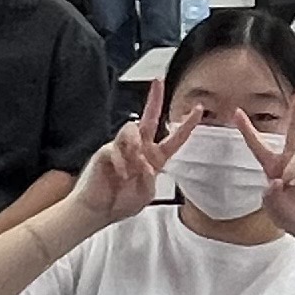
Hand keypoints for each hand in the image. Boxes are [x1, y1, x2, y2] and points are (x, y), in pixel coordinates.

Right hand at [72, 80, 187, 225]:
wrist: (97, 211)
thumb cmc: (121, 203)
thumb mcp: (145, 194)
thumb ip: (150, 179)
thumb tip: (145, 164)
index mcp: (154, 158)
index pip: (173, 138)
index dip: (186, 124)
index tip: (197, 109)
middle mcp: (138, 149)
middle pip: (148, 118)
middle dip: (154, 99)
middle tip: (158, 84)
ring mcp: (121, 148)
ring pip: (131, 130)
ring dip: (134, 149)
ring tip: (132, 168)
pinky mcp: (105, 151)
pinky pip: (115, 148)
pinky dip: (121, 163)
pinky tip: (121, 174)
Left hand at [246, 122, 294, 247]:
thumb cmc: (290, 215)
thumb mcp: (269, 205)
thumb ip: (269, 193)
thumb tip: (279, 179)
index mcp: (274, 166)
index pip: (257, 144)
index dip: (247, 128)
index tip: (236, 112)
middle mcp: (291, 160)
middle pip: (294, 129)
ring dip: (290, 174)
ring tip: (290, 188)